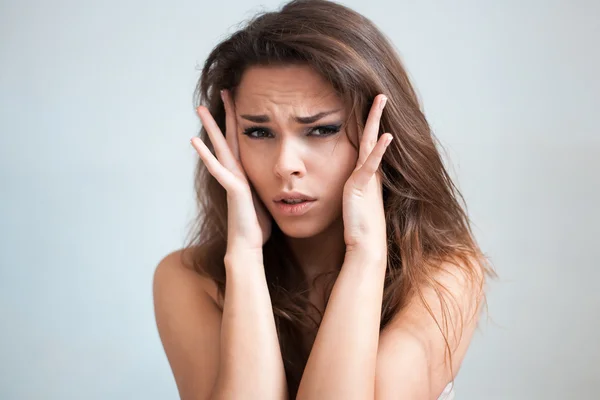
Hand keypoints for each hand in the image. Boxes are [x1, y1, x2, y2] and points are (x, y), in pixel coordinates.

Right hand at [190, 89, 271, 254]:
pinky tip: (195, 141)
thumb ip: (270, 184)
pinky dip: (206, 155)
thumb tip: (285, 177)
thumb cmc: (258, 225)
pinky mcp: (232, 188)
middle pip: (229, 137)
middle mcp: (235, 171)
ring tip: (200, 108)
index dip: (242, 120)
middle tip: (221, 90)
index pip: (243, 140)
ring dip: (210, 127)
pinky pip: (218, 169)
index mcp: (245, 171)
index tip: (241, 99)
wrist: (250, 244)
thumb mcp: (268, 197)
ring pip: (219, 147)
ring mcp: (231, 179)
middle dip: (225, 114)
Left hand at [342, 94, 392, 260]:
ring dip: (377, 121)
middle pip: (373, 137)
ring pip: (373, 144)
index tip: (369, 108)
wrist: (365, 246)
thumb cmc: (359, 228)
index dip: (369, 126)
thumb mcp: (353, 204)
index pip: (368, 145)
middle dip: (376, 115)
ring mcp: (367, 179)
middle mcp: (369, 173)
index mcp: (366, 176)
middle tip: (381, 94)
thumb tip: (347, 185)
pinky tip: (385, 136)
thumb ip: (352, 191)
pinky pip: (371, 165)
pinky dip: (379, 151)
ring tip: (381, 100)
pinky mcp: (362, 187)